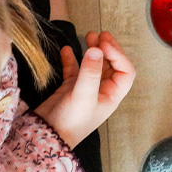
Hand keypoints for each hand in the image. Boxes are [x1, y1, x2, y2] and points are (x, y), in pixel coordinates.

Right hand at [34, 31, 134, 147]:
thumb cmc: (70, 122)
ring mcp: (85, 89)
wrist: (45, 137)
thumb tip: (96, 48)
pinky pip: (74, 69)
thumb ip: (90, 72)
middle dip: (107, 49)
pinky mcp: (70, 88)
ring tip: (88, 35)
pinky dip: (72, 58)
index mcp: (112, 95)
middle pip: (111, 65)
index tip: (104, 43)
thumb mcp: (83, 96)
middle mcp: (101, 91)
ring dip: (92, 50)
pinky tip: (66, 50)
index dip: (118, 55)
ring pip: (93, 65)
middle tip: (99, 34)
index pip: (125, 71)